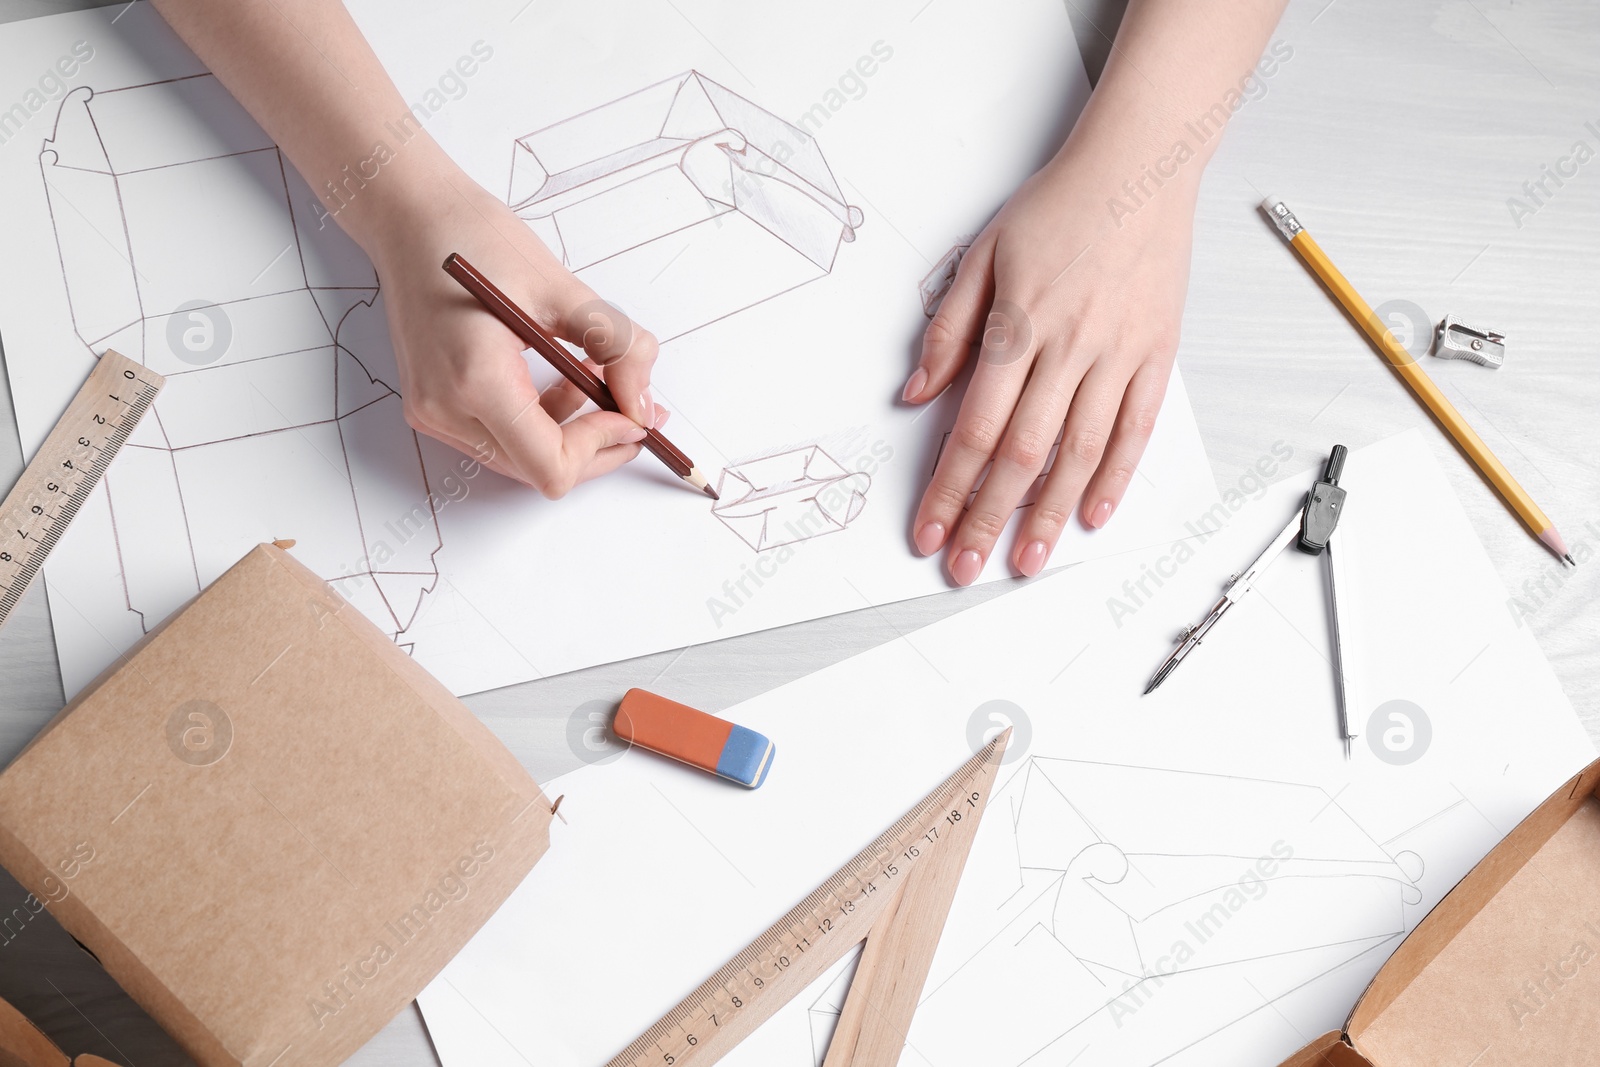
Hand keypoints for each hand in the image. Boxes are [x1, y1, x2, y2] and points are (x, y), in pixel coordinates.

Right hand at [363, 164, 663, 496]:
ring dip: (569, 432)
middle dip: (595, 445)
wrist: (410, 218)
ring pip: (521, 460)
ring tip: (595, 378)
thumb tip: (644, 404)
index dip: (602, 446)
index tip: (633, 414)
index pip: (550, 463)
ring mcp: (433, 411)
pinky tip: (562, 380)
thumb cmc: (475, 239)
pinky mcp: (432, 405)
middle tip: (634, 408)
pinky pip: (498, 438)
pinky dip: (540, 421)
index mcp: (475, 379)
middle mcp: (445, 408)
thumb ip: (616, 348)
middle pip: (538, 471)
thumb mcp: (562, 288)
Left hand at [902, 143, 1193, 583]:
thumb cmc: (1056, 209)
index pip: (973, 429)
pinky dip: (1115, 477)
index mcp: (1017, 327)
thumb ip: (946, 331)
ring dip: (1050, 514)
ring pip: (1078, 453)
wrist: (1138, 169)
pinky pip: (1135, 429)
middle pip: (1020, 454)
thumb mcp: (980, 256)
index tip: (928, 531)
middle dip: (988, 519)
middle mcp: (1068, 348)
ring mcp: (1117, 356)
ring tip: (1027, 561)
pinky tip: (1093, 514)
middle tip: (965, 566)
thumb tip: (914, 396)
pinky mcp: (1156, 355)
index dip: (948, 489)